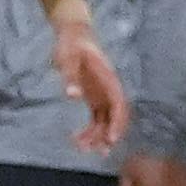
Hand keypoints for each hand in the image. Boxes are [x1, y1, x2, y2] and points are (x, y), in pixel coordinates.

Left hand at [53, 14, 130, 152]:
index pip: (118, 102)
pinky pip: (96, 118)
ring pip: (106, 119)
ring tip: (83, 148)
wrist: (73, 34)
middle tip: (99, 151)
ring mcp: (101, 93)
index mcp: (107, 77)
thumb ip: (70, 76)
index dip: (117, 121)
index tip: (111, 138)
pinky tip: (78, 139)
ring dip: (98, 135)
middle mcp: (108, 87)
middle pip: (115, 114)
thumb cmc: (71, 44)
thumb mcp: (67, 57)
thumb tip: (73, 95)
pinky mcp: (93, 97)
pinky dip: (90, 130)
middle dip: (109, 134)